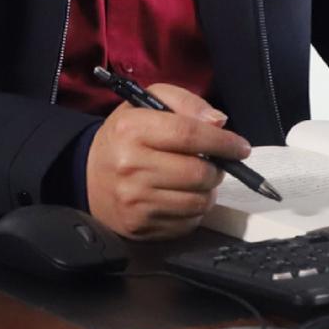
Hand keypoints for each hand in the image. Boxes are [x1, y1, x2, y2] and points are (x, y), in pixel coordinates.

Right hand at [84, 82, 251, 239]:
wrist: (88, 175)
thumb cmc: (126, 136)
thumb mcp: (148, 104)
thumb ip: (185, 102)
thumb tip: (219, 123)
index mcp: (132, 129)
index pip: (189, 134)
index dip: (222, 141)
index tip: (240, 146)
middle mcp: (131, 166)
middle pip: (197, 173)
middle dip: (218, 168)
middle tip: (216, 163)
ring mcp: (135, 200)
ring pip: (197, 201)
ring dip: (208, 190)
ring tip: (198, 179)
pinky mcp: (141, 226)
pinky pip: (187, 223)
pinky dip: (194, 210)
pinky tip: (183, 196)